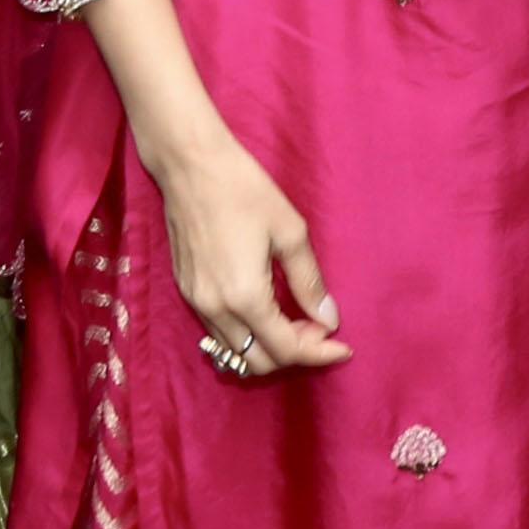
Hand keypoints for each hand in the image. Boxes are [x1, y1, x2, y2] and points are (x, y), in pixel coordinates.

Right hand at [143, 117, 348, 374]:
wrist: (190, 166)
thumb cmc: (244, 190)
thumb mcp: (289, 231)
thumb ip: (309, 281)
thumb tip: (328, 318)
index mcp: (245, 297)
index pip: (285, 349)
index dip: (318, 354)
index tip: (342, 346)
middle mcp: (216, 309)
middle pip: (258, 362)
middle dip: (294, 353)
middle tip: (318, 325)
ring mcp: (196, 302)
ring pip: (235, 352)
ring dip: (268, 347)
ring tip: (296, 320)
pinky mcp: (186, 291)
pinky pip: (218, 333)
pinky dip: (246, 335)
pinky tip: (266, 311)